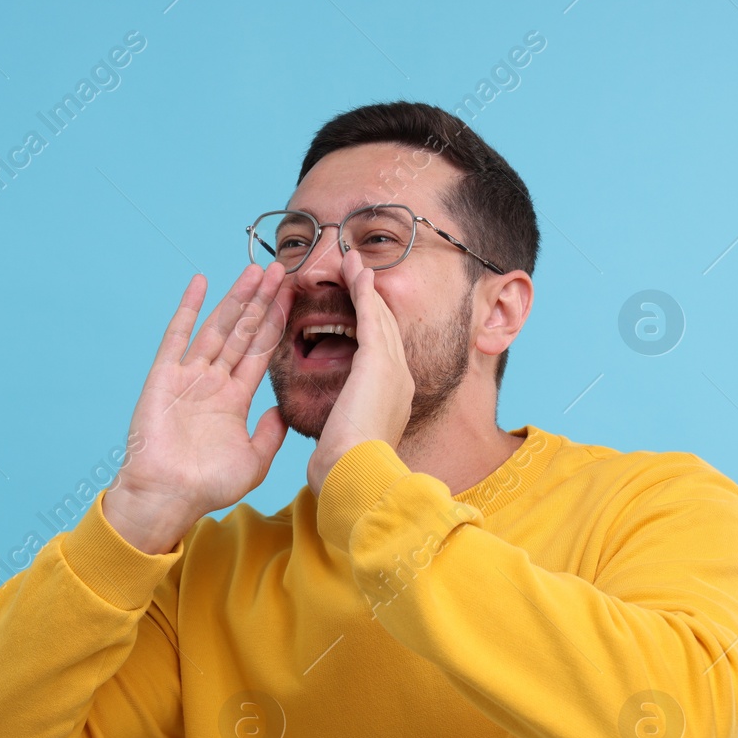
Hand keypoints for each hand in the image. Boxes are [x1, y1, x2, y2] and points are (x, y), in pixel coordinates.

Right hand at [106, 263, 293, 553]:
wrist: (166, 497)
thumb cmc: (207, 487)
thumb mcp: (253, 461)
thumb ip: (271, 434)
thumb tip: (282, 409)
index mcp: (234, 399)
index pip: (260, 351)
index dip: (277, 322)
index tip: (292, 295)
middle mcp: (213, 383)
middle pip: (242, 332)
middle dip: (262, 301)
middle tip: (281, 270)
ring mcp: (188, 377)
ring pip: (217, 327)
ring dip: (236, 298)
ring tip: (255, 270)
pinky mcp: (164, 376)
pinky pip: (177, 335)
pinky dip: (188, 308)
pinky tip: (200, 282)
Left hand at [307, 248, 414, 495]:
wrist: (356, 474)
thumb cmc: (346, 469)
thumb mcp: (348, 442)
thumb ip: (346, 427)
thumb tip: (336, 431)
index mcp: (393, 399)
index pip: (383, 353)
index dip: (373, 326)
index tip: (361, 308)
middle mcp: (401, 379)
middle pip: (388, 328)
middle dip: (374, 299)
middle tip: (360, 272)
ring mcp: (394, 368)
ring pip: (381, 316)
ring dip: (367, 287)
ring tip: (354, 262)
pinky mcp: (379, 361)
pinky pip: (371, 315)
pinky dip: (364, 291)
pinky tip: (356, 272)